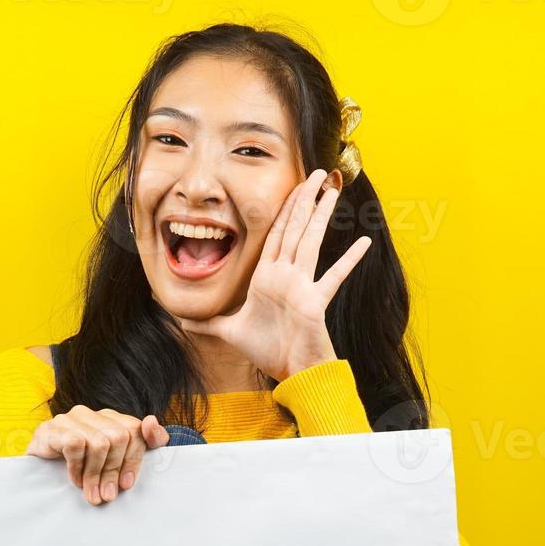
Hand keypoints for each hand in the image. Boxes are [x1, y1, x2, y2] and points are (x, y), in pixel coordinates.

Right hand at [25, 406, 170, 504]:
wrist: (37, 473)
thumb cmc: (80, 469)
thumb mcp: (113, 462)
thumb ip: (141, 443)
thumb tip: (152, 423)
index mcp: (110, 419)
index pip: (135, 430)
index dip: (134, 459)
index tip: (127, 484)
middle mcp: (92, 414)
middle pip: (119, 437)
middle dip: (114, 470)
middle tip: (107, 494)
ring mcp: (71, 419)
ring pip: (100, 442)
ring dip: (96, 474)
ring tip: (91, 493)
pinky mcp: (53, 429)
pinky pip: (75, 445)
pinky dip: (77, 467)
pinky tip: (74, 480)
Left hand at [180, 168, 371, 380]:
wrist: (291, 373)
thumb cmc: (268, 351)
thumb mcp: (230, 331)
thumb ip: (207, 322)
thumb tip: (182, 320)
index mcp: (267, 277)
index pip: (276, 234)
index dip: (285, 208)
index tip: (295, 186)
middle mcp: (286, 276)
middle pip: (296, 229)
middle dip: (304, 199)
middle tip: (317, 173)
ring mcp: (302, 286)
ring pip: (311, 243)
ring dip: (321, 216)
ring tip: (333, 191)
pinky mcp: (315, 302)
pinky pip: (334, 276)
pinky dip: (348, 260)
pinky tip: (363, 242)